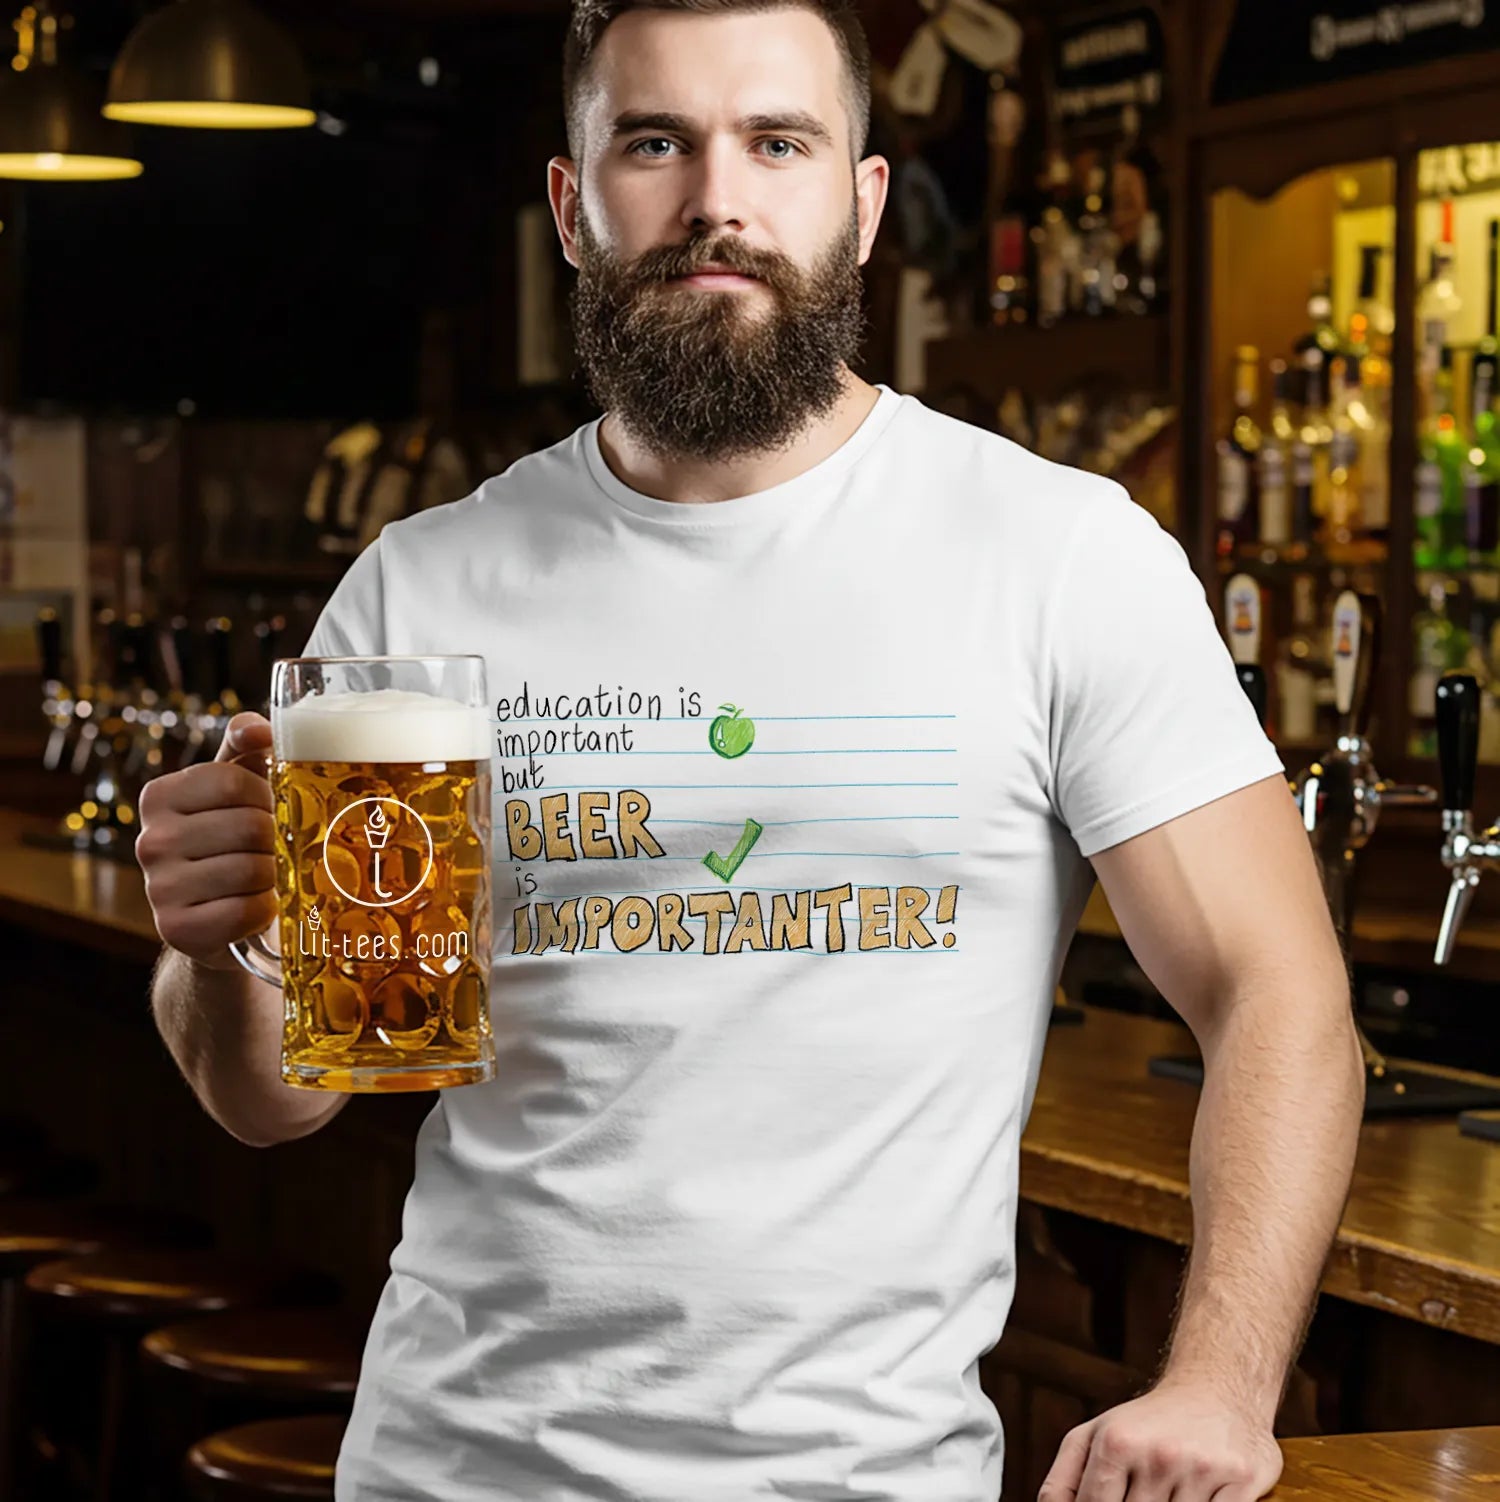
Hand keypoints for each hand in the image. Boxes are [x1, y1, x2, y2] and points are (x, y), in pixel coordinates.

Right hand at [135, 711, 277, 970]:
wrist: (220, 914)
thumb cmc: (235, 836)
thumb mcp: (237, 782)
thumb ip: (246, 744)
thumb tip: (260, 729)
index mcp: (160, 795)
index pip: (233, 782)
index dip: (266, 795)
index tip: (269, 807)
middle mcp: (150, 840)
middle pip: (249, 827)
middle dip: (276, 838)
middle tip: (276, 847)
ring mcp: (159, 889)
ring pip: (252, 870)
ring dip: (275, 874)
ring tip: (268, 874)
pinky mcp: (178, 930)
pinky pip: (246, 912)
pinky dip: (266, 908)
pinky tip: (258, 903)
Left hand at [1037, 1380, 1282, 1501]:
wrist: (1217, 1385)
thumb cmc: (1149, 1421)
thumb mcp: (1094, 1436)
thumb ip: (1063, 1481)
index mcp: (1116, 1443)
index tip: (1116, 1501)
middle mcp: (1159, 1454)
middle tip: (1145, 1492)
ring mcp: (1201, 1468)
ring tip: (1171, 1489)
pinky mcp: (1241, 1480)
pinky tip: (1201, 1494)